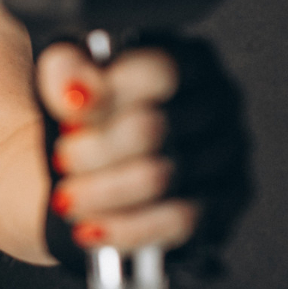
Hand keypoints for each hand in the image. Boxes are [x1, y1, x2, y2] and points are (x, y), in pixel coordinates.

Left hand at [36, 34, 251, 266]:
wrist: (85, 165)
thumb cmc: (84, 115)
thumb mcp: (65, 76)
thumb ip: (66, 68)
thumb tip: (76, 90)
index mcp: (186, 60)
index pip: (160, 72)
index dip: (107, 96)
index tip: (68, 115)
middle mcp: (215, 103)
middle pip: (154, 129)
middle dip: (94, 151)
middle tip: (62, 160)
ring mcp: (225, 155)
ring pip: (162, 178)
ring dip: (102, 192)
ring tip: (68, 197)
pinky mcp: (223, 204)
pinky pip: (180, 222)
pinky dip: (127, 228)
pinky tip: (93, 227)